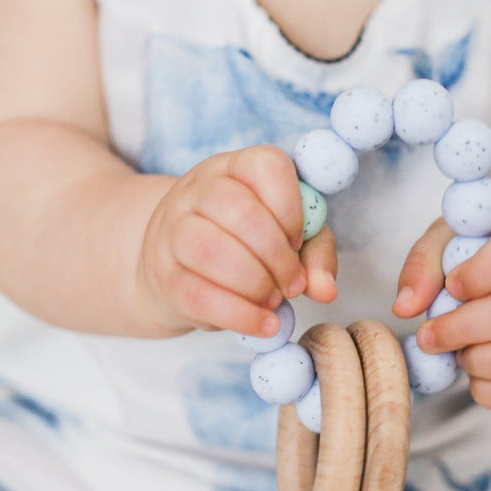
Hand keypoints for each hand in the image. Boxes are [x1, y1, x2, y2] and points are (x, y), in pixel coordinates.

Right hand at [137, 145, 337, 336]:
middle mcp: (197, 190)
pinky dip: (241, 315)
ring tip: (274, 299)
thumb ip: (316, 253)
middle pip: (240, 212)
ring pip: (211, 250)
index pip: (267, 166)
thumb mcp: (288, 236)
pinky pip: (200, 295)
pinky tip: (264, 324)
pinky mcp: (165, 277)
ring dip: (255, 283)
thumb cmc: (245, 245)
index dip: (291, 209)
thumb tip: (326, 289)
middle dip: (278, 256)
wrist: (180, 268)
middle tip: (292, 284)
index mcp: (234, 167)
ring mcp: (173, 231)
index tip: (298, 242)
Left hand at [393, 208, 490, 410]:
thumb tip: (404, 306)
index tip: (451, 286)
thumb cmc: (485, 254)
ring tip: (456, 354)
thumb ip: (424, 263)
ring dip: (481, 361)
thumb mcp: (451, 240)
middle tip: (428, 336)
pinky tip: (473, 375)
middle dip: (464, 328)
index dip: (480, 274)